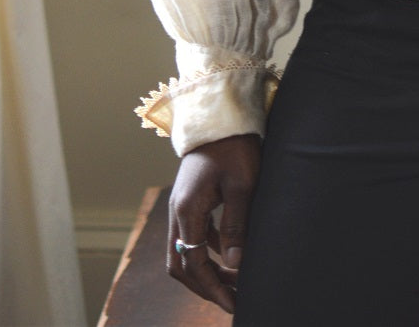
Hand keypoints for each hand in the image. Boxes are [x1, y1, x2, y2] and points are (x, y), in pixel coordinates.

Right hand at [166, 133, 261, 311]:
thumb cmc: (234, 147)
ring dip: (206, 270)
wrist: (221, 115)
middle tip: (232, 299)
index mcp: (186, 210)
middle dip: (205, 285)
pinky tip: (229, 255)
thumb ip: (235, 226)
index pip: (194, 263)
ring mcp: (182, 205)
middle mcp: (177, 211)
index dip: (213, 287)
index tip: (233, 303)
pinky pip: (194, 235)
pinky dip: (208, 251)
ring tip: (233, 282)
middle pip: (182, 264)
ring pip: (186, 251)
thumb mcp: (241, 186)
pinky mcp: (191, 198)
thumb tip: (235, 265)